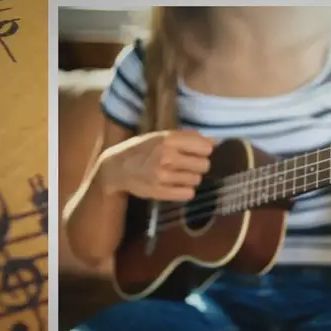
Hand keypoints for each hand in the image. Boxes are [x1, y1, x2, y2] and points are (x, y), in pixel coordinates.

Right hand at [100, 130, 215, 200]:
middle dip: (199, 165)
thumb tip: (214, 142)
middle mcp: (167, 157)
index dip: (204, 150)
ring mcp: (163, 176)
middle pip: (204, 165)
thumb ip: (188, 137)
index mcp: (168, 139)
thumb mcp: (162, 136)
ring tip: (178, 174)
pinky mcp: (160, 192)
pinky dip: (185, 190)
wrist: (116, 167)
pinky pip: (188, 194)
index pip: (205, 147)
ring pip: (197, 180)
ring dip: (191, 178)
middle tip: (187, 164)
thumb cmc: (142, 149)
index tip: (197, 152)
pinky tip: (176, 185)